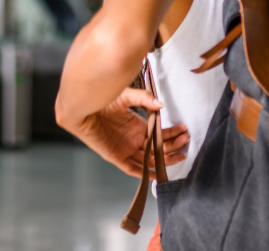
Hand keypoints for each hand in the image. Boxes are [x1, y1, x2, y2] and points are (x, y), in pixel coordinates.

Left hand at [69, 87, 189, 177]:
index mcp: (138, 127)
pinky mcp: (116, 157)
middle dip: (174, 145)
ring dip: (166, 158)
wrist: (82, 107)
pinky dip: (145, 173)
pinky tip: (158, 172)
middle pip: (159, 148)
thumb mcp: (126, 96)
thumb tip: (161, 105)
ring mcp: (126, 149)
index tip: (184, 130)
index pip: (160, 135)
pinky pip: (133, 169)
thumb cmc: (102, 99)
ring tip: (181, 153)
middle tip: (186, 139)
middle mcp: (135, 140)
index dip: (173, 134)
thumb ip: (143, 98)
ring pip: (151, 159)